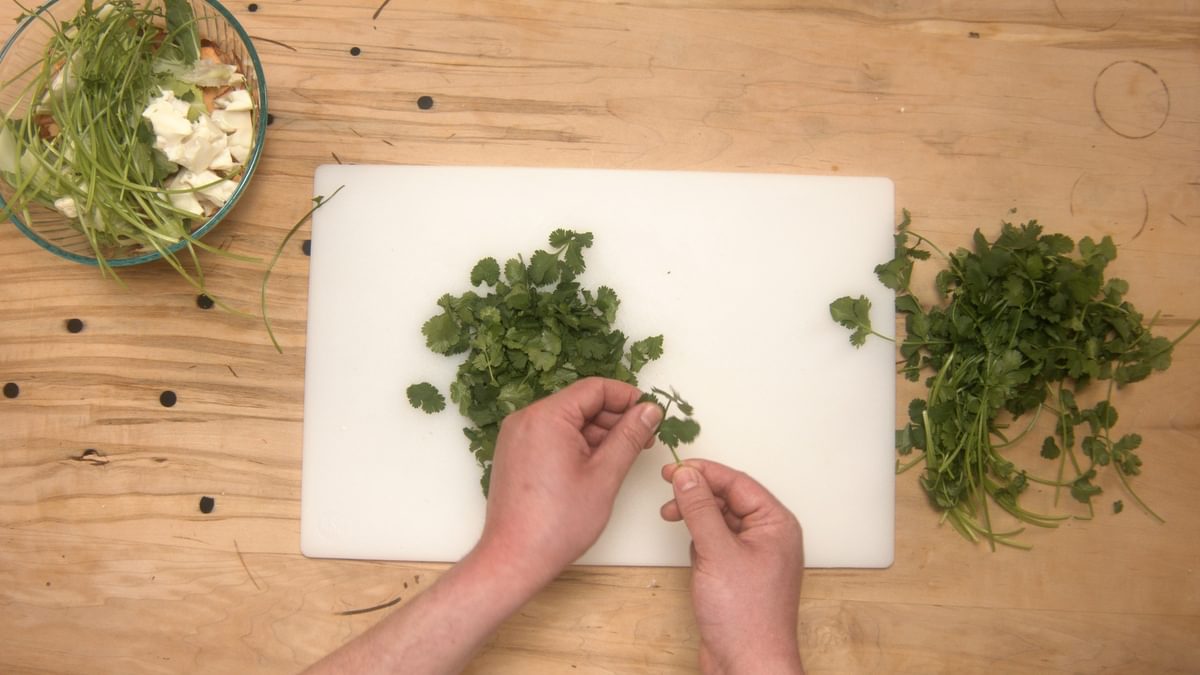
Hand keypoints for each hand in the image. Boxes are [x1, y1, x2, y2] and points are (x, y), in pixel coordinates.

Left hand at [478, 376, 663, 586]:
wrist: (515, 558)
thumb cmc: (556, 523)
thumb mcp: (605, 475)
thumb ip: (630, 436)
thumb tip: (649, 410)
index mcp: (546, 417)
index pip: (595, 388)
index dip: (627, 398)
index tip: (650, 415)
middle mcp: (526, 419)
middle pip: (580, 402)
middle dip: (614, 417)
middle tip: (643, 440)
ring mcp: (517, 436)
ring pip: (568, 420)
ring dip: (598, 432)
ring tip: (623, 456)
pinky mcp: (516, 453)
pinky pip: (552, 435)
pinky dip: (577, 444)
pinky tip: (597, 465)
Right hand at [661, 460, 804, 674]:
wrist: (748, 666)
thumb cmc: (746, 617)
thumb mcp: (716, 552)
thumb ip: (699, 509)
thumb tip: (687, 475)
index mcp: (776, 524)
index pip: (738, 483)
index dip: (705, 472)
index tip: (674, 468)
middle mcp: (770, 537)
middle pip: (729, 498)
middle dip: (697, 493)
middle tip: (668, 489)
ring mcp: (755, 557)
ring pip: (721, 520)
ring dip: (696, 516)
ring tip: (671, 517)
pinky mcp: (740, 575)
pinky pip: (718, 543)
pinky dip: (700, 540)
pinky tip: (691, 550)